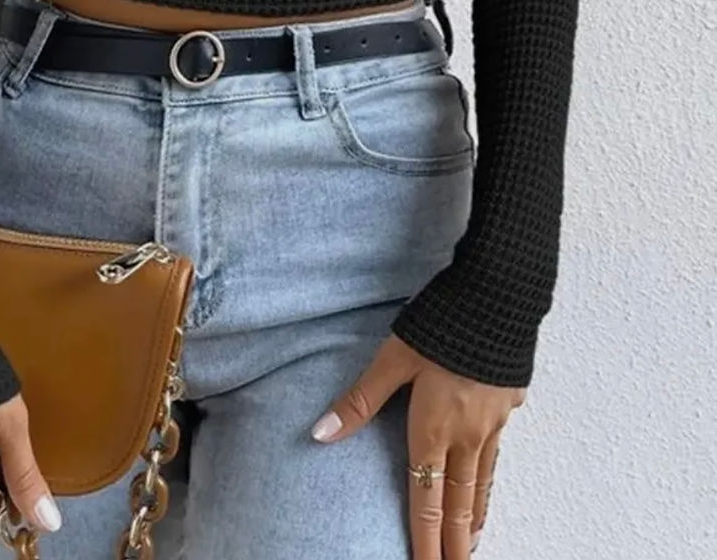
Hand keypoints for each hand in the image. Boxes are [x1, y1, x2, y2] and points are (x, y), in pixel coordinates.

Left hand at [310, 333, 524, 557]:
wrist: (498, 296)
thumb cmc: (441, 324)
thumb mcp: (392, 359)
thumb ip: (359, 400)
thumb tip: (321, 434)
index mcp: (433, 428)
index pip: (425, 501)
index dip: (424, 541)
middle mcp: (466, 435)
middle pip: (458, 503)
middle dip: (454, 544)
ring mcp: (492, 421)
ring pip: (482, 482)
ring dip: (474, 517)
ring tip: (471, 543)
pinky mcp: (509, 402)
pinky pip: (499, 454)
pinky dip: (492, 480)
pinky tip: (489, 480)